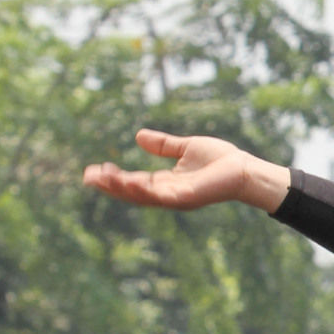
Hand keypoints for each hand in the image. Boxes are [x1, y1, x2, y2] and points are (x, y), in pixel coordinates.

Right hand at [83, 130, 290, 212]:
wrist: (245, 169)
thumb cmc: (221, 160)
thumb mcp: (186, 148)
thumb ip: (164, 145)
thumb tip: (138, 136)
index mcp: (168, 183)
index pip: (135, 182)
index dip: (115, 178)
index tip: (96, 169)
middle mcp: (169, 194)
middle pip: (133, 193)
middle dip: (110, 186)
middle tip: (88, 177)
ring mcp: (177, 198)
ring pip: (142, 196)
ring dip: (120, 188)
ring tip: (100, 179)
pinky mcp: (187, 197)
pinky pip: (160, 196)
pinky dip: (142, 191)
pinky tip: (127, 183)